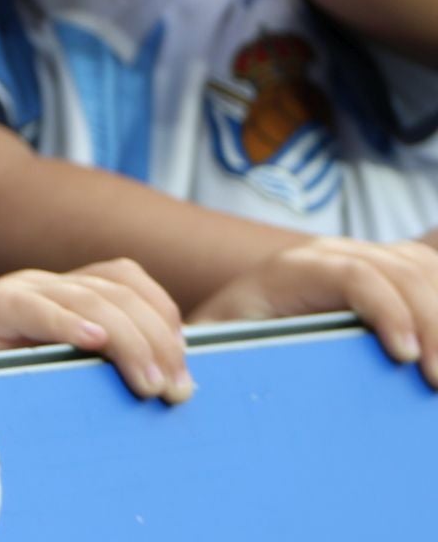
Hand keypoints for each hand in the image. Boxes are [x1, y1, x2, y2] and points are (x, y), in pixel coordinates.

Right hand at [0, 260, 192, 402]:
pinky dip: (64, 322)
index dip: (164, 317)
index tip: (184, 372)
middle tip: (173, 390)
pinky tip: (89, 342)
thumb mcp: (55, 371)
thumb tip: (171, 387)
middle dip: (156, 340)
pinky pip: (30, 307)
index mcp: (63, 292)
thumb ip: (98, 367)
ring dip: (129, 343)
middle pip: (117, 291)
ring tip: (148, 384)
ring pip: (87, 298)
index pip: (127, 280)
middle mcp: (42, 283)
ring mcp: (12, 292)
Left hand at [192, 237, 437, 387]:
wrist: (230, 319)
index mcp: (290, 272)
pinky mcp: (381, 271)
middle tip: (435, 379)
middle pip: (399, 271)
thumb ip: (228, 355)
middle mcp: (328, 256)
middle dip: (429, 322)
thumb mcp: (221, 347)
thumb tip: (225, 382)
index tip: (406, 358)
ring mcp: (359, 258)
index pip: (353, 275)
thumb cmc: (225, 341)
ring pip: (419, 268)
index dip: (386, 310)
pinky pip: (424, 271)